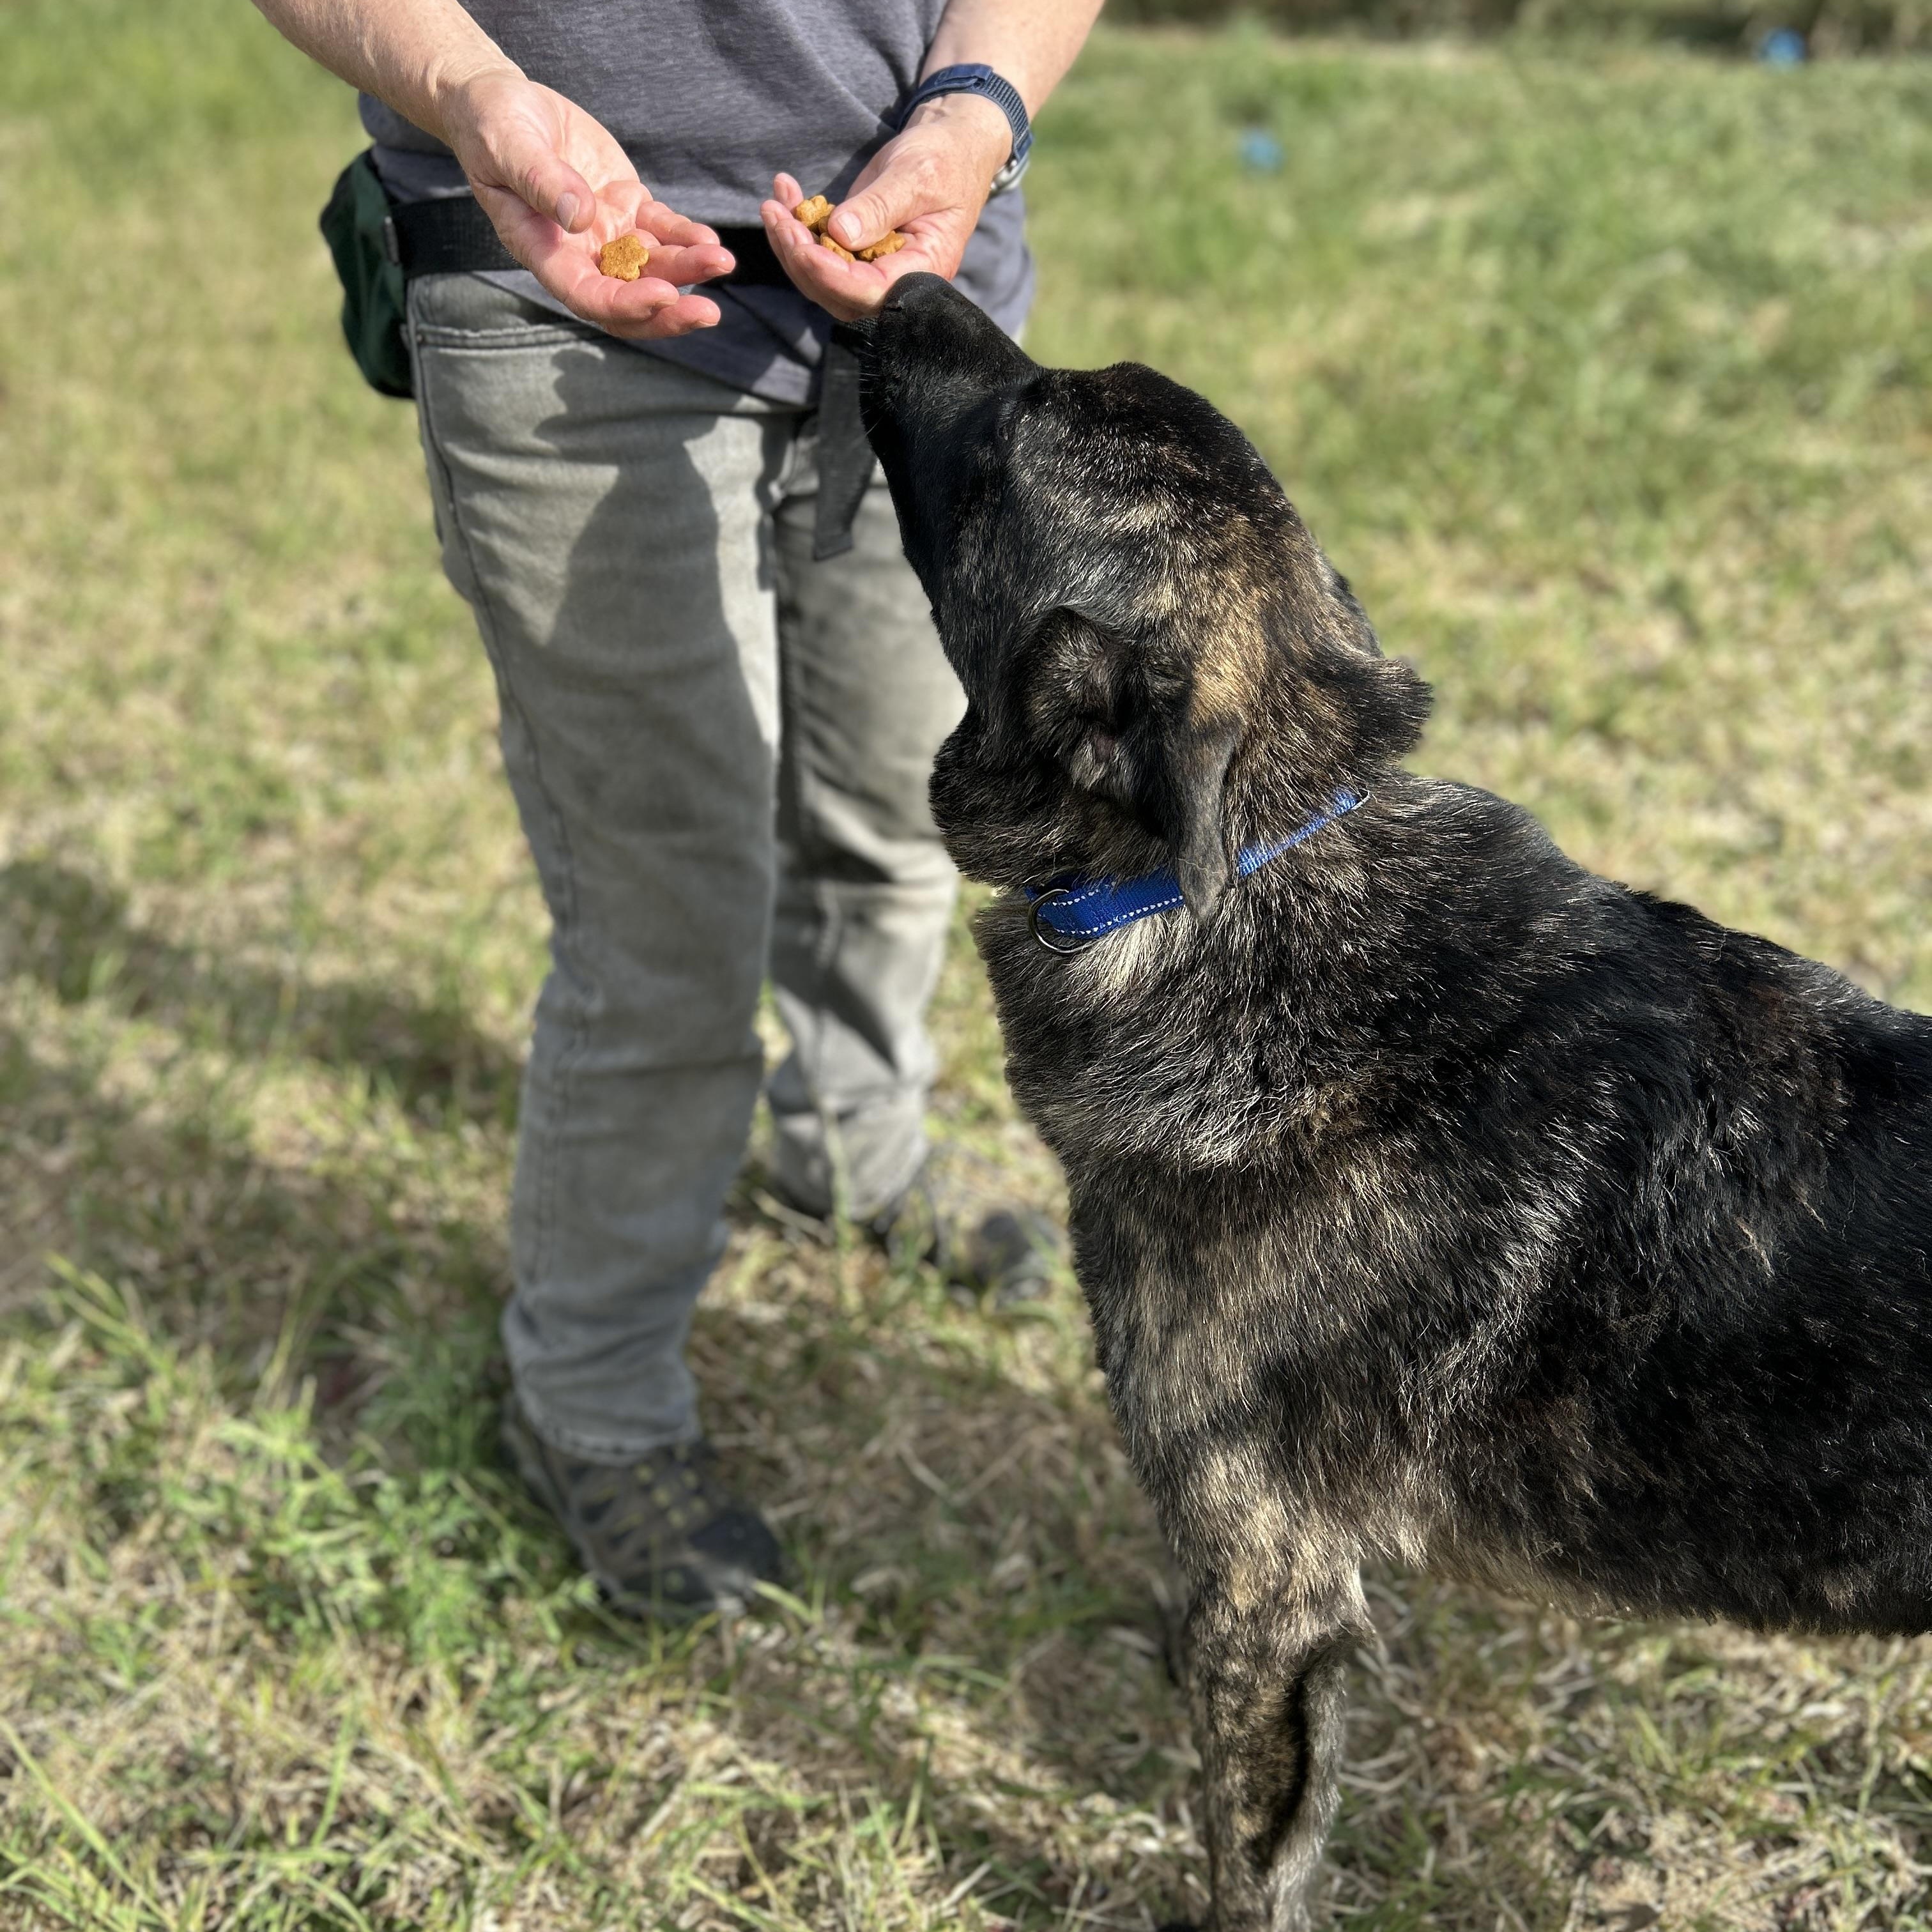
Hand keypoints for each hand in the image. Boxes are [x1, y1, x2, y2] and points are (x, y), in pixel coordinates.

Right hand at [439, 71, 733, 340]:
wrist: (505, 106)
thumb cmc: (492, 127)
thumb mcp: (507, 146)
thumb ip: (541, 181)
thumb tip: (581, 218)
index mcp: (543, 251)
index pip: (586, 295)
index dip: (625, 304)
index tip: (664, 296)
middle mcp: (579, 253)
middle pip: (629, 301)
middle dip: (670, 312)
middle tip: (709, 313)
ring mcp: (606, 233)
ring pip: (653, 267)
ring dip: (688, 270)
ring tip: (723, 260)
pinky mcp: (627, 207)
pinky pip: (662, 230)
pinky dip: (686, 236)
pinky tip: (710, 238)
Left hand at [759, 92, 1013, 321]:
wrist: (949, 144)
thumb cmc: (944, 158)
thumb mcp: (915, 176)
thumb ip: (879, 206)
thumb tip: (840, 235)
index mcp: (923, 269)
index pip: (871, 291)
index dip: (832, 275)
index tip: (802, 245)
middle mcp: (897, 279)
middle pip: (838, 292)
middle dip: (800, 259)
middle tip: (776, 216)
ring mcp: (874, 266)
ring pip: (821, 276)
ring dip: (790, 243)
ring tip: (773, 204)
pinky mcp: (856, 249)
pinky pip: (819, 251)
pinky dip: (797, 225)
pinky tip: (785, 192)